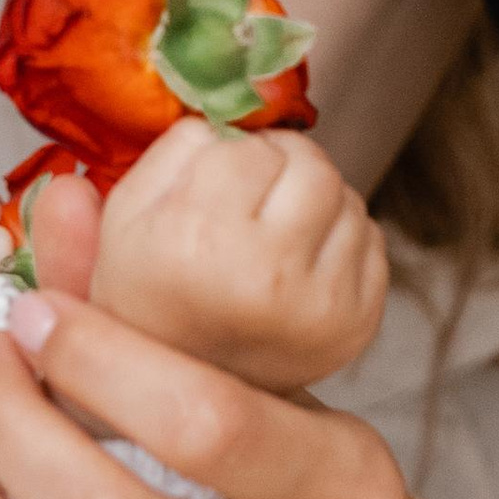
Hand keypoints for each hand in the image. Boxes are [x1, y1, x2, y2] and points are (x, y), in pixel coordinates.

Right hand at [91, 118, 386, 391]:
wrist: (182, 387)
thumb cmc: (149, 288)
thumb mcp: (126, 212)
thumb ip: (173, 144)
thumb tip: (233, 111)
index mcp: (197, 243)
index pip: (252, 148)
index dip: (232, 158)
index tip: (214, 191)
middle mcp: (265, 279)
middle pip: (314, 165)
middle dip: (284, 168)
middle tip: (253, 200)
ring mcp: (320, 309)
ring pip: (349, 198)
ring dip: (315, 203)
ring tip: (274, 236)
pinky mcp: (356, 326)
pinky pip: (372, 240)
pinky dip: (340, 240)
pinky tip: (300, 266)